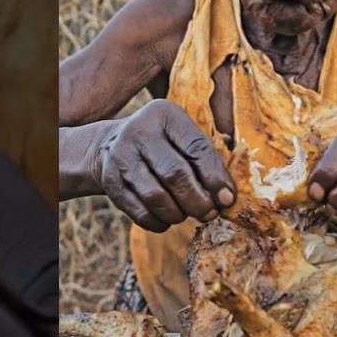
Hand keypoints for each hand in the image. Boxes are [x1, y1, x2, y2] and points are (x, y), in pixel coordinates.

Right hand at [96, 99, 234, 231]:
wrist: (111, 145)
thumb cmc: (162, 145)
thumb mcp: (182, 139)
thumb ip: (206, 161)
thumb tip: (227, 198)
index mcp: (165, 115)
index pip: (196, 148)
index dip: (215, 178)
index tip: (227, 199)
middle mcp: (139, 131)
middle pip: (174, 174)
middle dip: (197, 201)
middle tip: (209, 214)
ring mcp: (121, 156)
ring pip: (155, 196)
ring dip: (177, 213)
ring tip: (186, 215)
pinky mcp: (110, 181)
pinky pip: (138, 211)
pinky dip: (157, 222)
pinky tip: (166, 220)